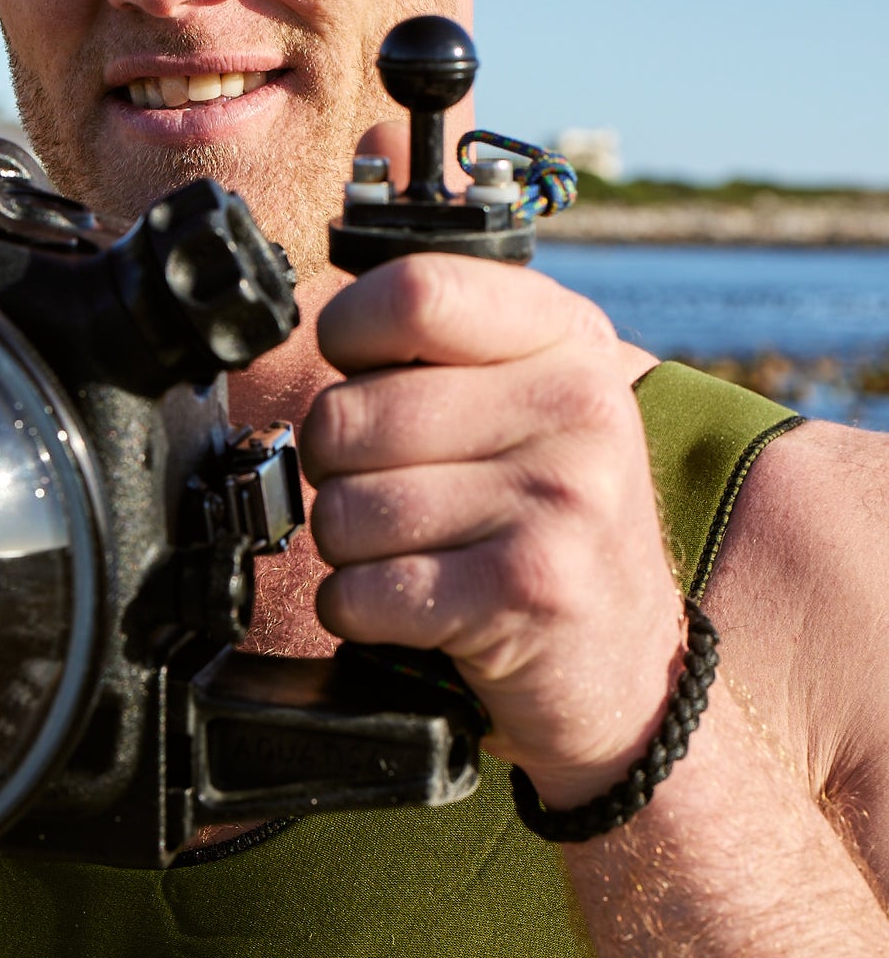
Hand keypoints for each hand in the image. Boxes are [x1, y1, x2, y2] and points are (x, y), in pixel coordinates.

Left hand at [300, 247, 686, 807]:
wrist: (631, 666)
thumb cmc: (550, 520)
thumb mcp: (535, 402)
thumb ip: (449, 348)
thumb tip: (326, 330)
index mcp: (570, 339)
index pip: (414, 291)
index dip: (348, 332)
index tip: (357, 370)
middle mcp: (576, 407)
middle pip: (348, 413)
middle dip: (335, 467)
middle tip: (387, 492)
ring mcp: (556, 500)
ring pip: (342, 509)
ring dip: (348, 548)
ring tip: (412, 553)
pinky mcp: (524, 592)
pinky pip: (360, 592)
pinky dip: (356, 611)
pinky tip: (411, 609)